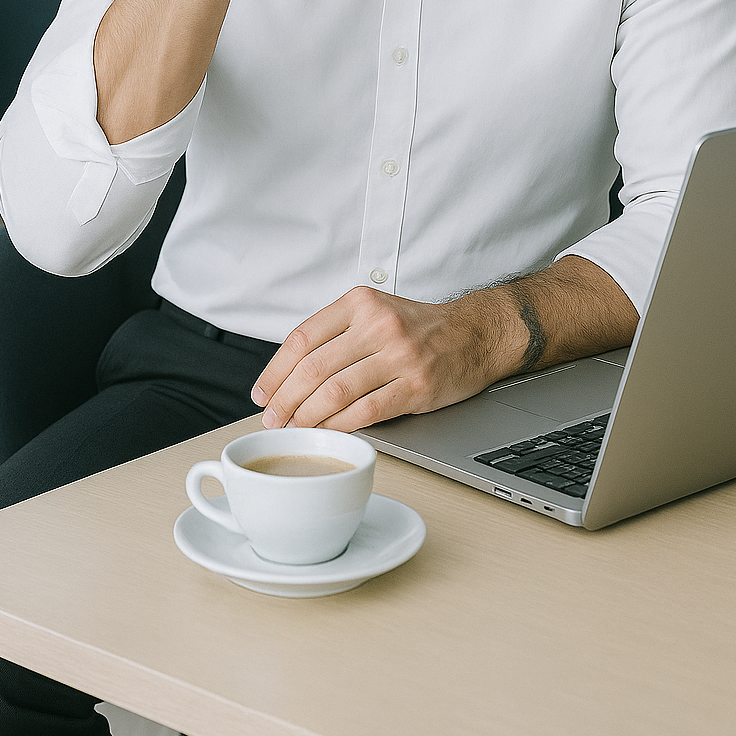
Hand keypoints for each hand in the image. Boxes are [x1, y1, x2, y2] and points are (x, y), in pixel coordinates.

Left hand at [250, 285, 515, 432]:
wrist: (473, 335)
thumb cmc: (417, 329)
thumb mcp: (374, 312)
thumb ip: (336, 333)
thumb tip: (287, 375)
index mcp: (360, 302)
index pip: (303, 337)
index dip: (275, 370)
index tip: (262, 393)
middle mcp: (378, 324)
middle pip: (314, 367)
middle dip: (285, 400)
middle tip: (273, 419)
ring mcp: (399, 355)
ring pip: (336, 391)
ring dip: (308, 416)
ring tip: (296, 429)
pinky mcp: (416, 386)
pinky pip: (367, 411)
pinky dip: (341, 426)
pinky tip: (329, 433)